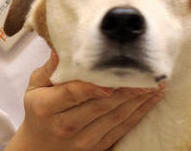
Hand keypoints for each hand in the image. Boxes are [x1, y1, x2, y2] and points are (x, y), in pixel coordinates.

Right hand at [7, 51, 163, 150]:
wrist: (40, 146)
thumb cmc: (39, 109)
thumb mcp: (35, 87)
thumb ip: (49, 68)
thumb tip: (61, 49)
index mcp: (46, 107)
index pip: (72, 94)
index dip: (92, 88)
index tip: (111, 80)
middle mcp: (65, 126)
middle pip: (99, 106)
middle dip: (125, 90)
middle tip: (144, 74)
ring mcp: (83, 139)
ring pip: (115, 117)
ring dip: (138, 100)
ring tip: (154, 83)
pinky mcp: (98, 146)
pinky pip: (123, 128)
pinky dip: (140, 113)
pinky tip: (151, 99)